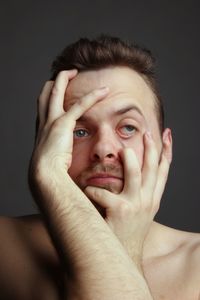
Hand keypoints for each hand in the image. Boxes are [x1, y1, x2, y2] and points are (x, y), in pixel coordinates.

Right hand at [29, 70, 108, 200]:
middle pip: (45, 94)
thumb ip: (58, 155)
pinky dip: (93, 96)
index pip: (43, 107)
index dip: (49, 96)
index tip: (58, 92)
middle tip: (65, 74)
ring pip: (56, 91)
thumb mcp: (52, 161)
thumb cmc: (49, 173)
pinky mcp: (63, 124)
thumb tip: (64, 160)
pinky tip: (104, 91)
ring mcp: (52, 121)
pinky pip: (80, 105)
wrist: (44, 176)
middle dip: (54, 81)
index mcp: (42, 131)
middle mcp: (44, 122)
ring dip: (65, 78)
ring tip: (75, 71)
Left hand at [84, 131, 171, 264]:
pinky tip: (86, 188)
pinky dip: (93, 189)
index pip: (164, 171)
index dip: (167, 152)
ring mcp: (135, 205)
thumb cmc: (128, 230)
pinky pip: (103, 194)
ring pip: (135, 175)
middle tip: (147, 132)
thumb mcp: (141, 209)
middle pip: (153, 169)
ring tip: (125, 150)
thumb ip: (139, 190)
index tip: (167, 135)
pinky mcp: (119, 211)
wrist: (124, 255)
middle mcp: (147, 200)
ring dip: (130, 160)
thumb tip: (132, 171)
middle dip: (152, 148)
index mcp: (152, 198)